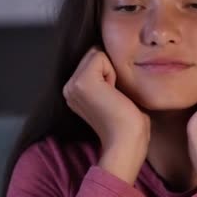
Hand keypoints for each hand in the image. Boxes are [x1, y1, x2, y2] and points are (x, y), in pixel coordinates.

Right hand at [63, 47, 149, 183]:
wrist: (126, 143)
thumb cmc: (128, 124)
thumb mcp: (113, 95)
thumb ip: (106, 79)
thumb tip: (115, 59)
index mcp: (74, 91)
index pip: (92, 60)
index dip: (110, 72)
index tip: (113, 98)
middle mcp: (68, 87)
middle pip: (94, 53)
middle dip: (110, 69)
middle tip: (114, 97)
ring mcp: (72, 85)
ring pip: (97, 53)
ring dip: (112, 71)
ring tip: (113, 96)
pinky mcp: (82, 82)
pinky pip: (101, 56)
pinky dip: (113, 72)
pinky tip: (113, 93)